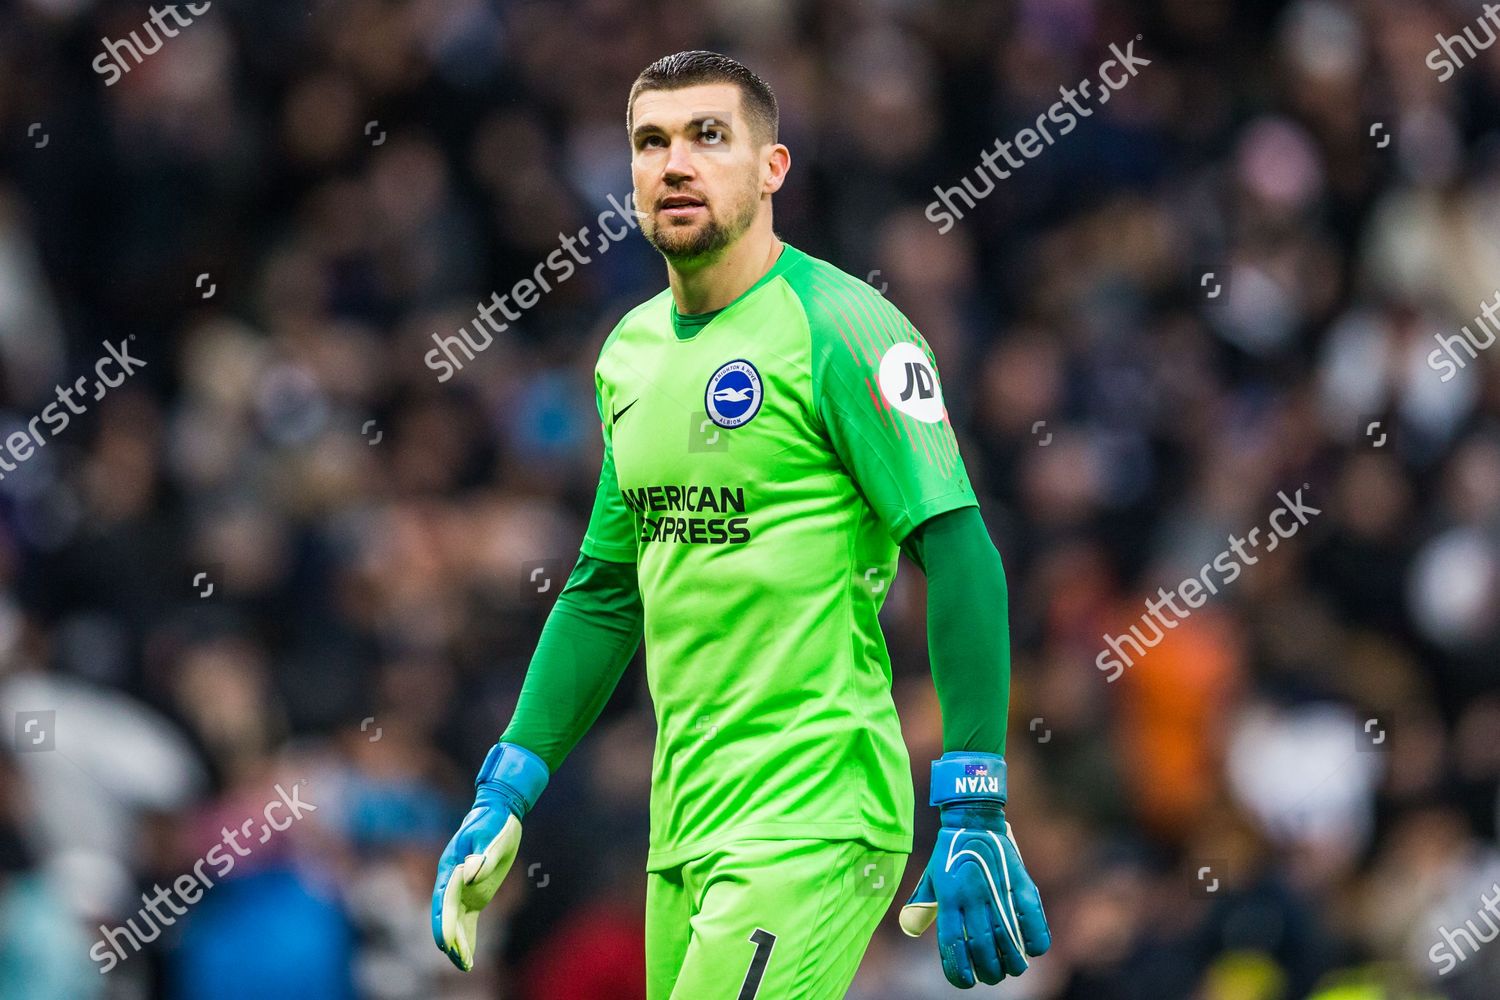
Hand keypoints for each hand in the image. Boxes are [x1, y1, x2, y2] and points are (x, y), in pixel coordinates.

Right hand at [431, 742, 548, 970]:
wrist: (498, 812)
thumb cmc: (493, 822)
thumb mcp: (489, 834)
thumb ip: (482, 855)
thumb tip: (469, 873)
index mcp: (451, 867)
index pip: (444, 900)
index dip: (444, 922)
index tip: (446, 942)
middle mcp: (453, 881)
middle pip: (446, 914)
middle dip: (450, 938)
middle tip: (458, 960)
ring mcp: (463, 889)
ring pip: (456, 920)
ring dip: (458, 942)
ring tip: (465, 965)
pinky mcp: (475, 893)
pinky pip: (467, 918)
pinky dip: (468, 936)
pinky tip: (469, 955)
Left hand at [899, 752, 1050, 987]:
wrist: (974, 818)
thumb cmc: (950, 853)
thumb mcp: (931, 877)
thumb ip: (922, 905)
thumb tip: (909, 929)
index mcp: (948, 897)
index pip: (953, 944)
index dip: (959, 969)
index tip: (966, 981)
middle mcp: (973, 896)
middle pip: (982, 948)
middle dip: (989, 971)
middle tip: (992, 976)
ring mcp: (999, 890)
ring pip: (1008, 940)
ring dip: (1012, 962)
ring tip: (1011, 968)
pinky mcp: (1022, 883)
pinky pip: (1033, 919)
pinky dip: (1035, 939)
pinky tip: (1032, 949)